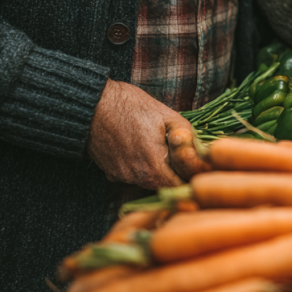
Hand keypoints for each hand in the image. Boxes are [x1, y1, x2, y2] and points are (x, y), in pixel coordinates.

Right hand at [86, 80, 207, 189]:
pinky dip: (142, 166)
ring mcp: (121, 177)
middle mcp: (135, 179)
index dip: (190, 177)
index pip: (179, 186)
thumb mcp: (167, 115)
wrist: (92, 105)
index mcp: (153, 167)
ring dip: (158, 169)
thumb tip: (199, 152)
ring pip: (148, 181)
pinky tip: (142, 147)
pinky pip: (133, 175)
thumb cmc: (131, 106)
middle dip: (176, 173)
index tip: (196, 165)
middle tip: (183, 154)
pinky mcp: (111, 173)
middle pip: (164, 186)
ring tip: (162, 147)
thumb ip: (186, 137)